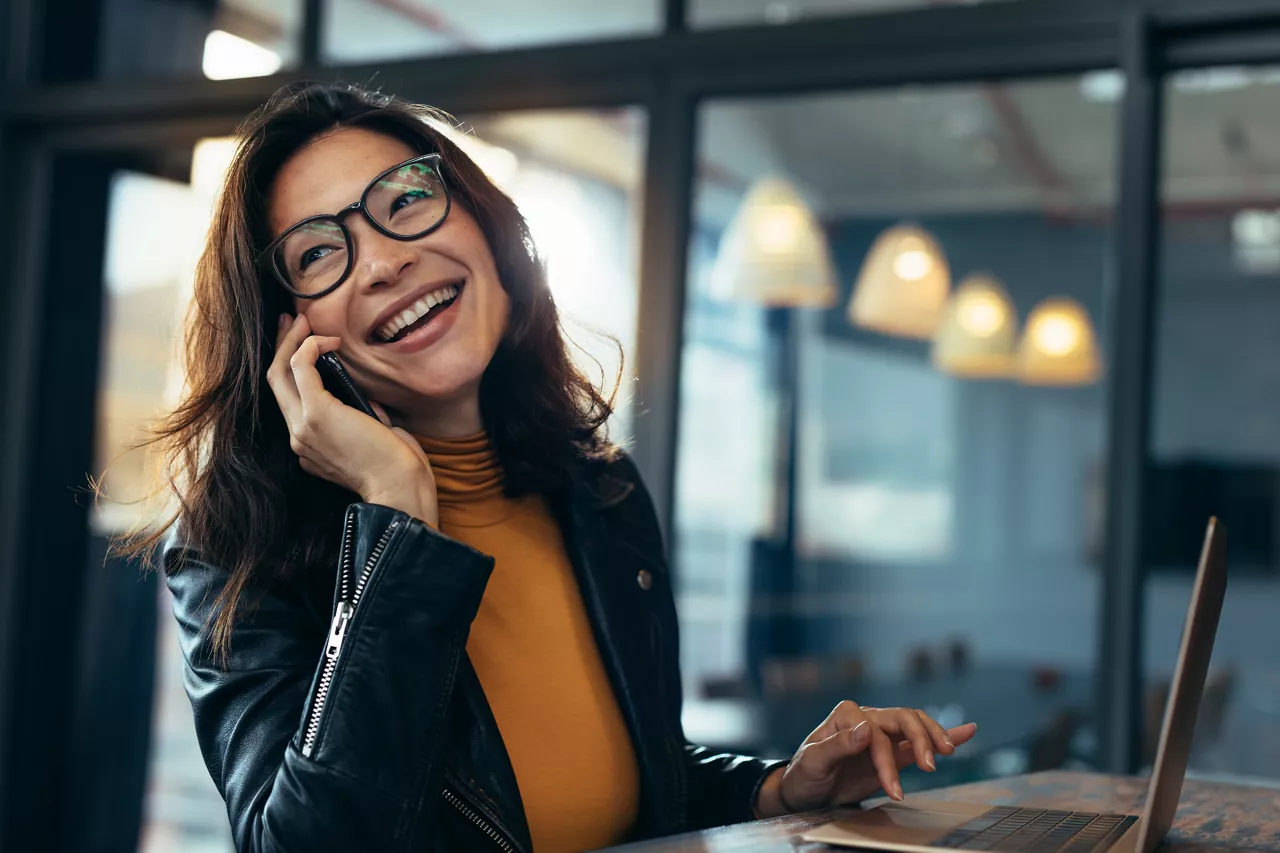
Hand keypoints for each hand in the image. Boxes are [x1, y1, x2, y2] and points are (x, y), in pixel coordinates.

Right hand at [268, 313, 438, 525]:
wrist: (400, 487)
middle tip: (290, 321)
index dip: (291, 370)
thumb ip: (360, 421)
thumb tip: (365, 404)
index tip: (302, 345)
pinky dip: (310, 347)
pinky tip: (328, 339)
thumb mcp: (372, 440)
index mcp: (309, 446)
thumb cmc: (397, 467)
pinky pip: (302, 367)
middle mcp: (298, 437)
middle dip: (281, 347)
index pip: (289, 401)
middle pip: (275, 382)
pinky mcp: (316, 413)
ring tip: (303, 320)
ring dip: (291, 341)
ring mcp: (303, 426)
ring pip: (280, 373)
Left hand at [754, 702, 976, 817]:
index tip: (893, 788)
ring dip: (934, 736)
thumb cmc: (803, 775)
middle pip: (903, 718)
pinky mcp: (892, 752)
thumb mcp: (812, 762)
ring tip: (949, 751)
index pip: (875, 732)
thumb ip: (836, 745)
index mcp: (846, 715)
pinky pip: (919, 741)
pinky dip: (944, 734)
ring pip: (915, 725)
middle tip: (930, 766)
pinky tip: (966, 731)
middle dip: (920, 740)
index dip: (885, 759)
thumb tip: (864, 729)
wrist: (803, 791)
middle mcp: (866, 718)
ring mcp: (881, 733)